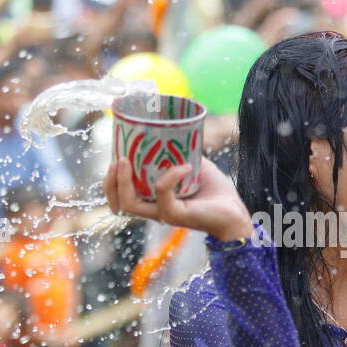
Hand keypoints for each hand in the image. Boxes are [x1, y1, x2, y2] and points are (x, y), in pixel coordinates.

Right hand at [104, 159, 252, 242]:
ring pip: (130, 204)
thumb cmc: (214, 191)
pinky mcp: (177, 216)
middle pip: (119, 203)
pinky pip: (162, 194)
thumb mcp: (191, 165)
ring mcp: (164, 214)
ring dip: (124, 182)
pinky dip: (170, 176)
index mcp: (153, 200)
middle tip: (117, 160)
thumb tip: (168, 130)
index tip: (115, 158)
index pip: (120, 196)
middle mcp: (155, 210)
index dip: (110, 180)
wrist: (235, 211)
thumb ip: (177, 153)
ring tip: (126, 160)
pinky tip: (186, 166)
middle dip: (110, 182)